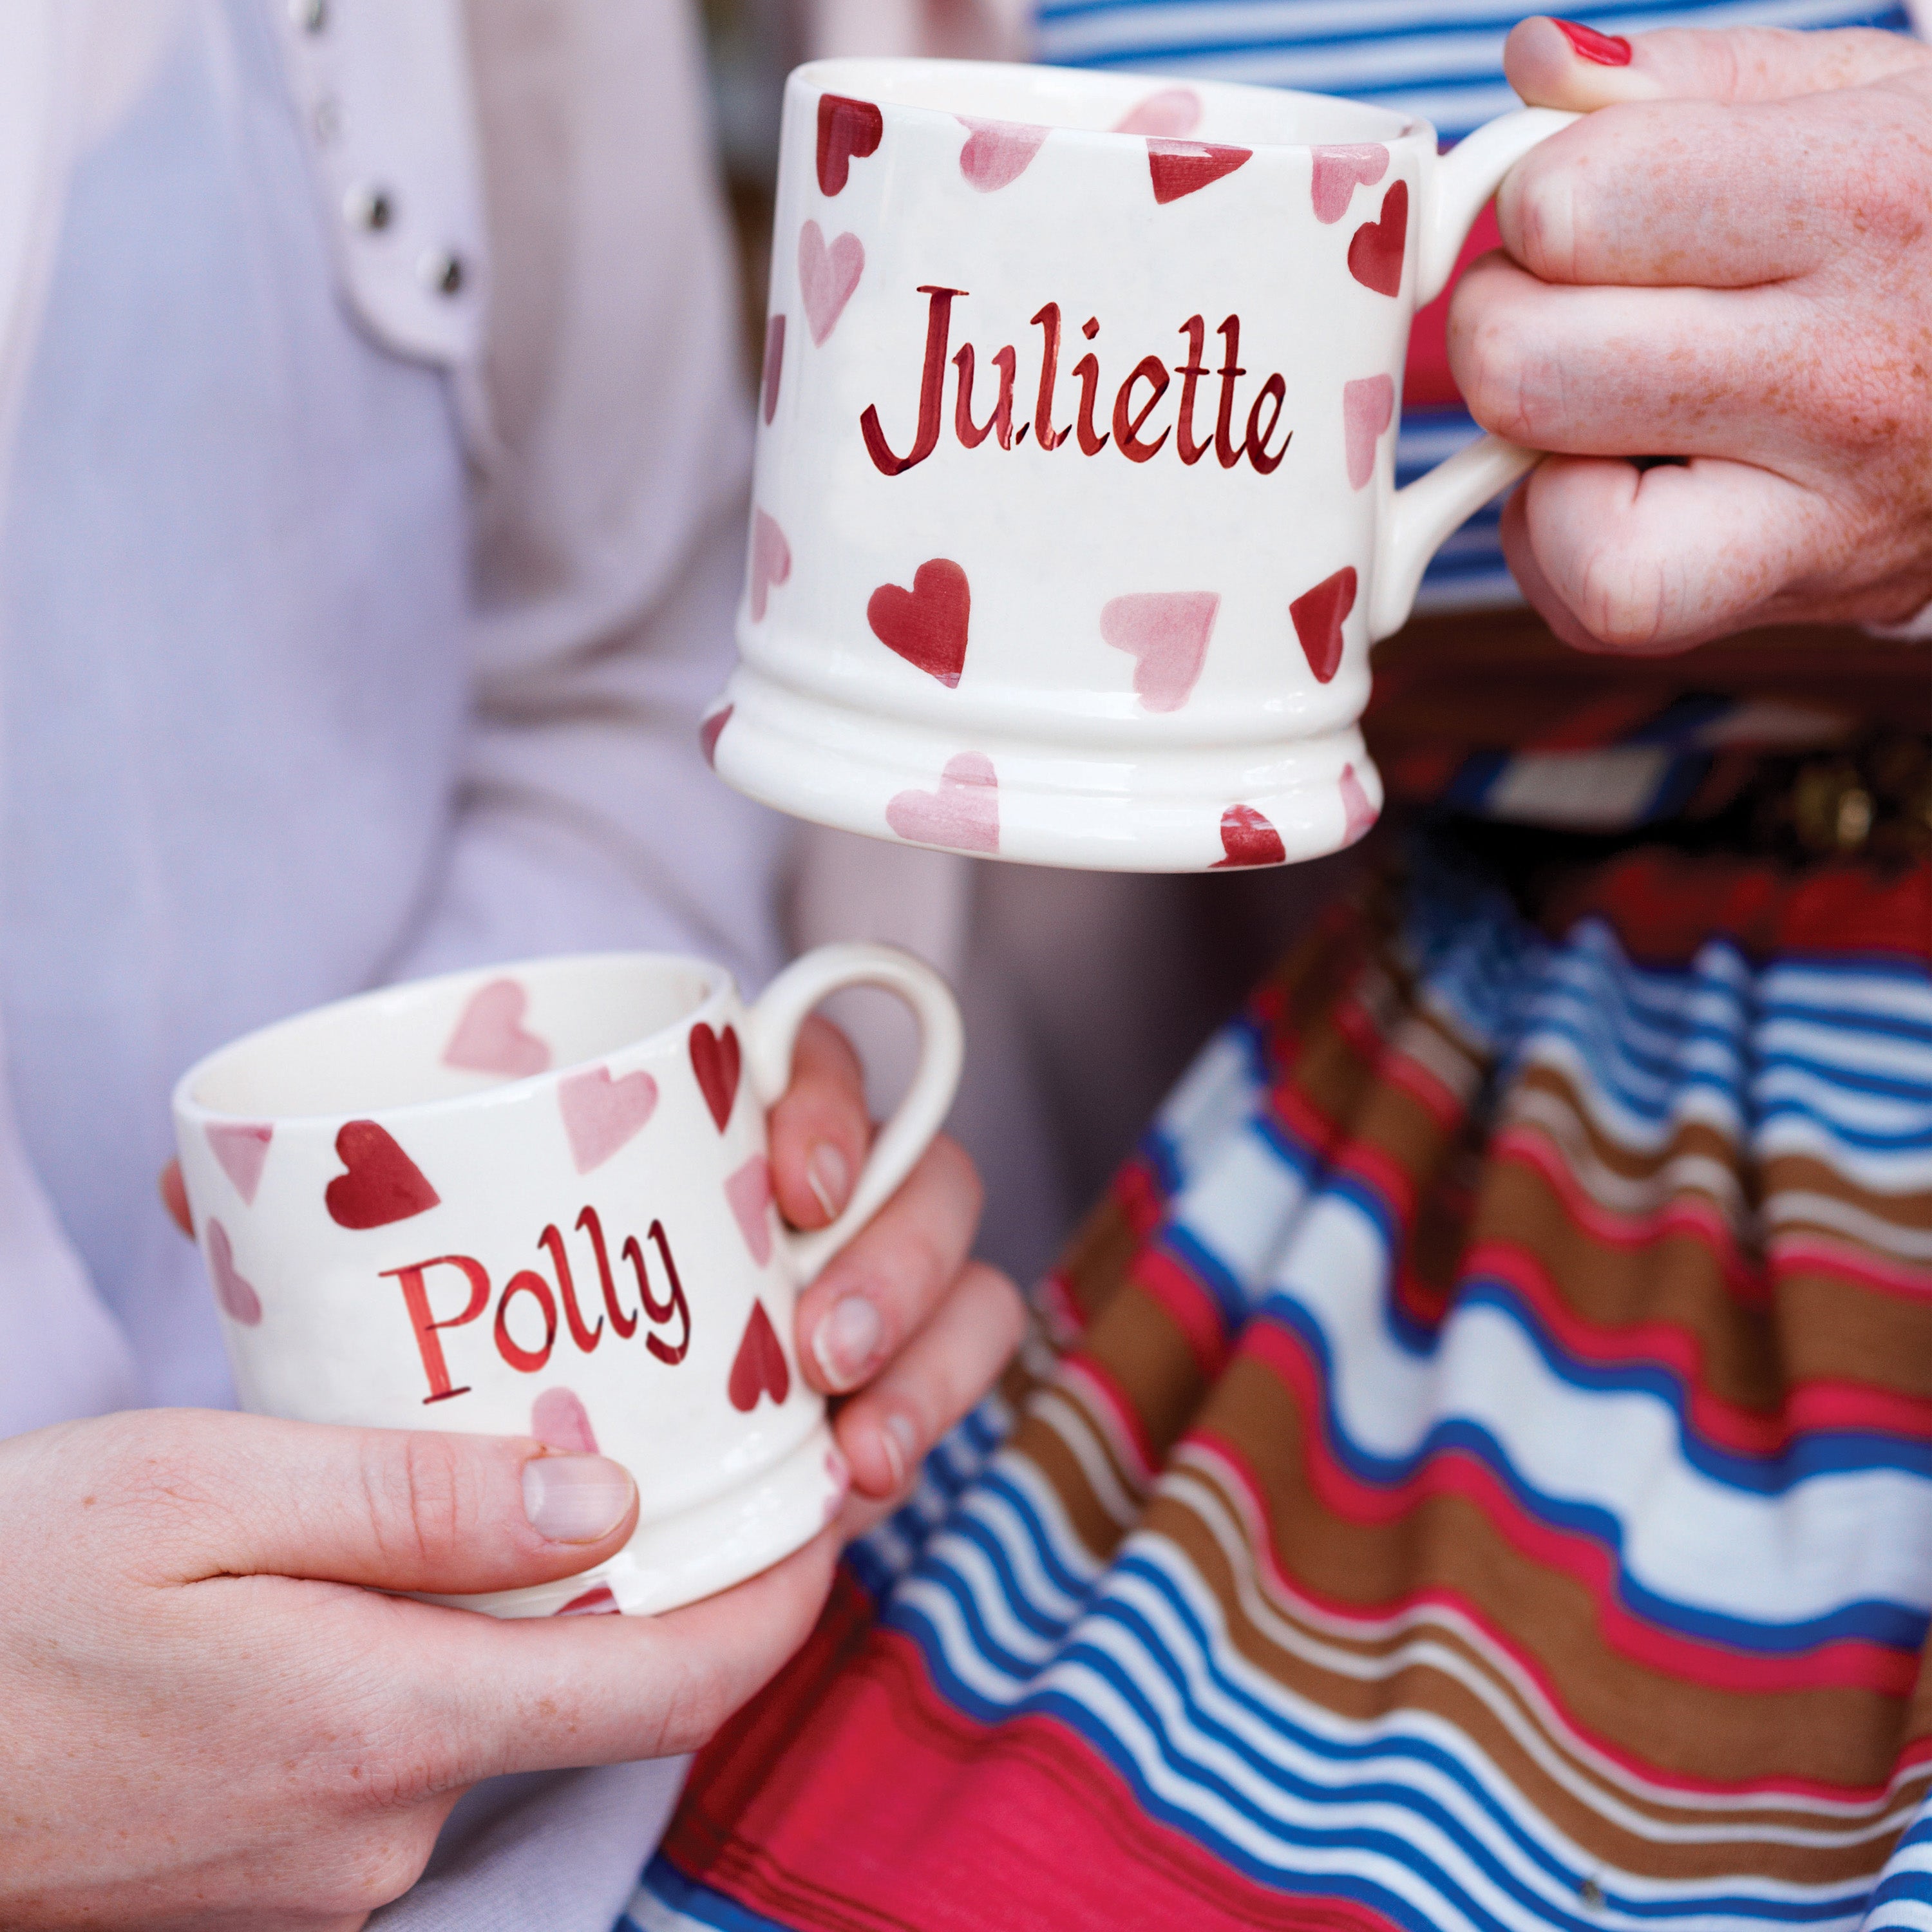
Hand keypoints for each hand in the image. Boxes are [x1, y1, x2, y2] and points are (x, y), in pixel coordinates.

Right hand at [0, 1407, 839, 1928]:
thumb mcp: (199, 1493)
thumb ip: (414, 1504)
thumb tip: (607, 1501)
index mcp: (385, 1723)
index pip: (667, 1684)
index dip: (773, 1599)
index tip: (828, 1506)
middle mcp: (382, 1827)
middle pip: (591, 1688)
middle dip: (653, 1575)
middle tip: (668, 1436)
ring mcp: (328, 1872)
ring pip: (494, 1710)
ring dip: (529, 1607)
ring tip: (514, 1471)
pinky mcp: (276, 1876)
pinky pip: (410, 1748)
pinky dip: (441, 1658)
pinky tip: (389, 1571)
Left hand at [163, 1013, 1023, 1515]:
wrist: (521, 1455)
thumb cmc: (479, 1317)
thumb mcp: (406, 1251)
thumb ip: (327, 1205)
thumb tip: (200, 1188)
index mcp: (722, 1119)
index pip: (821, 1060)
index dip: (835, 1104)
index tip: (792, 1183)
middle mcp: (816, 1196)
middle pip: (922, 1177)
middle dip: (896, 1258)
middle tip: (813, 1345)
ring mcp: (860, 1288)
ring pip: (962, 1284)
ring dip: (929, 1356)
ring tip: (857, 1449)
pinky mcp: (876, 1385)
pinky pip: (945, 1382)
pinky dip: (925, 1421)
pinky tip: (858, 1486)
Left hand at [1449, 17, 1931, 651]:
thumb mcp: (1858, 97)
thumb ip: (1683, 78)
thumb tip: (1529, 66)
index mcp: (1862, 195)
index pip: (1567, 207)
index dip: (1534, 202)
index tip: (1581, 209)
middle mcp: (1841, 367)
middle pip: (1519, 365)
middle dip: (1506, 325)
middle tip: (1578, 309)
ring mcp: (1818, 510)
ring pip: (1550, 511)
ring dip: (1535, 454)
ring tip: (1613, 402)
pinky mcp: (1777, 603)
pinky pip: (1595, 603)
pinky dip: (1568, 544)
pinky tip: (1631, 482)